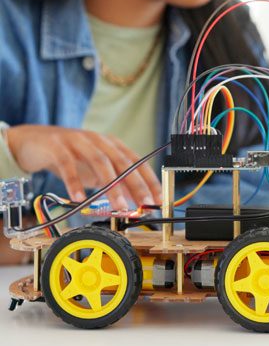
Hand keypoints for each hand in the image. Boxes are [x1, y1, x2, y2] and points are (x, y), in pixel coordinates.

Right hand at [6, 125, 160, 208]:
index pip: (137, 162)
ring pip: (99, 162)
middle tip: (144, 204)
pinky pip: (67, 165)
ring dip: (111, 185)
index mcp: (112, 144)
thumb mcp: (96, 170)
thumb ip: (114, 182)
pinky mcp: (56, 146)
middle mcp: (99, 140)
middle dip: (136, 184)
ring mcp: (78, 141)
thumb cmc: (71, 157)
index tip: (158, 199)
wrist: (33, 142)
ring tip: (119, 206)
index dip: (149, 180)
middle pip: (122, 161)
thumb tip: (135, 202)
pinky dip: (74, 182)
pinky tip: (78, 198)